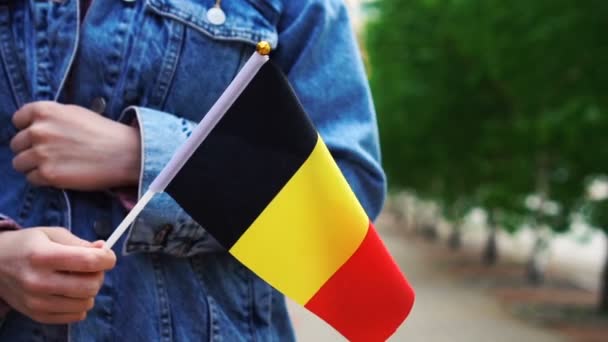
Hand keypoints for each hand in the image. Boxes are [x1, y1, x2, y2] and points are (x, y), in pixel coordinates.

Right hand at [0, 228, 115, 323]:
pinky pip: (75, 316)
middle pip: (90, 285)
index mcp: (42, 256)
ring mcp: (37, 302)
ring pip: (86, 303)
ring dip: (90, 291)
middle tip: (92, 268)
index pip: (89, 261)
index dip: (107, 258)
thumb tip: (104, 250)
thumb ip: (80, 243)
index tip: (107, 255)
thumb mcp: (52, 234)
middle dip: (99, 275)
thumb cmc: (28, 246)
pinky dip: (80, 304)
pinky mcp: (37, 315)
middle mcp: (38, 281)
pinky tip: (71, 292)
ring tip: (79, 279)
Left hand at [10, 101, 140, 189]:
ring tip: (55, 166)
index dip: (27, 129)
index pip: (18, 120)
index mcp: (45, 111)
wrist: (125, 154)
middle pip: (16, 144)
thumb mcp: (75, 113)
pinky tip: (61, 175)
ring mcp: (41, 153)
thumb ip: (51, 117)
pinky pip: (32, 179)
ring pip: (19, 163)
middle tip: (51, 155)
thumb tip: (34, 127)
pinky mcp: (48, 174)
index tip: (40, 137)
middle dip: (30, 150)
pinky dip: (43, 179)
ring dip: (33, 166)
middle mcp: (38, 130)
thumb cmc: (104, 133)